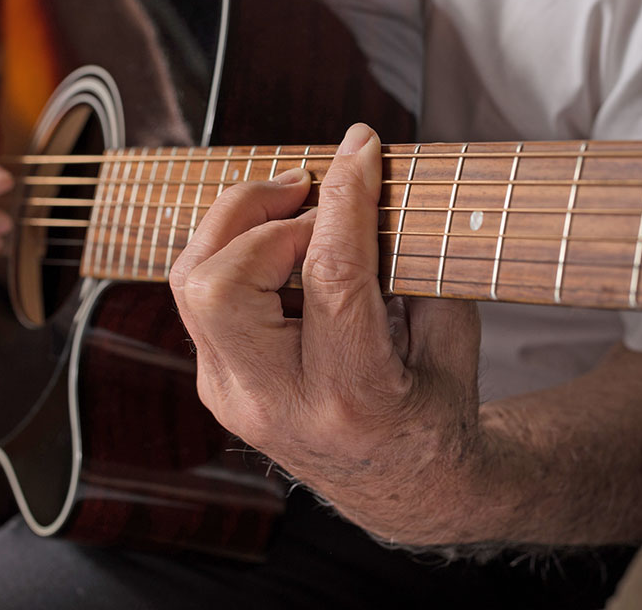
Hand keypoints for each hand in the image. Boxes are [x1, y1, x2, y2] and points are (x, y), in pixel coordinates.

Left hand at [170, 123, 482, 543]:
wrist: (403, 494)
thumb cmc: (437, 414)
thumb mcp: (452, 342)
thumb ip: (417, 264)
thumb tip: (376, 182)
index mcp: (350, 397)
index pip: (329, 274)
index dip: (345, 196)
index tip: (362, 147)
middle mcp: (275, 403)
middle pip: (219, 285)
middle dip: (258, 214)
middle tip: (310, 190)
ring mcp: (233, 398)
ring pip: (189, 284)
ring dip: (234, 225)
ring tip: (291, 201)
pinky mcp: (216, 384)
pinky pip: (198, 297)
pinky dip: (233, 251)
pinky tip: (278, 238)